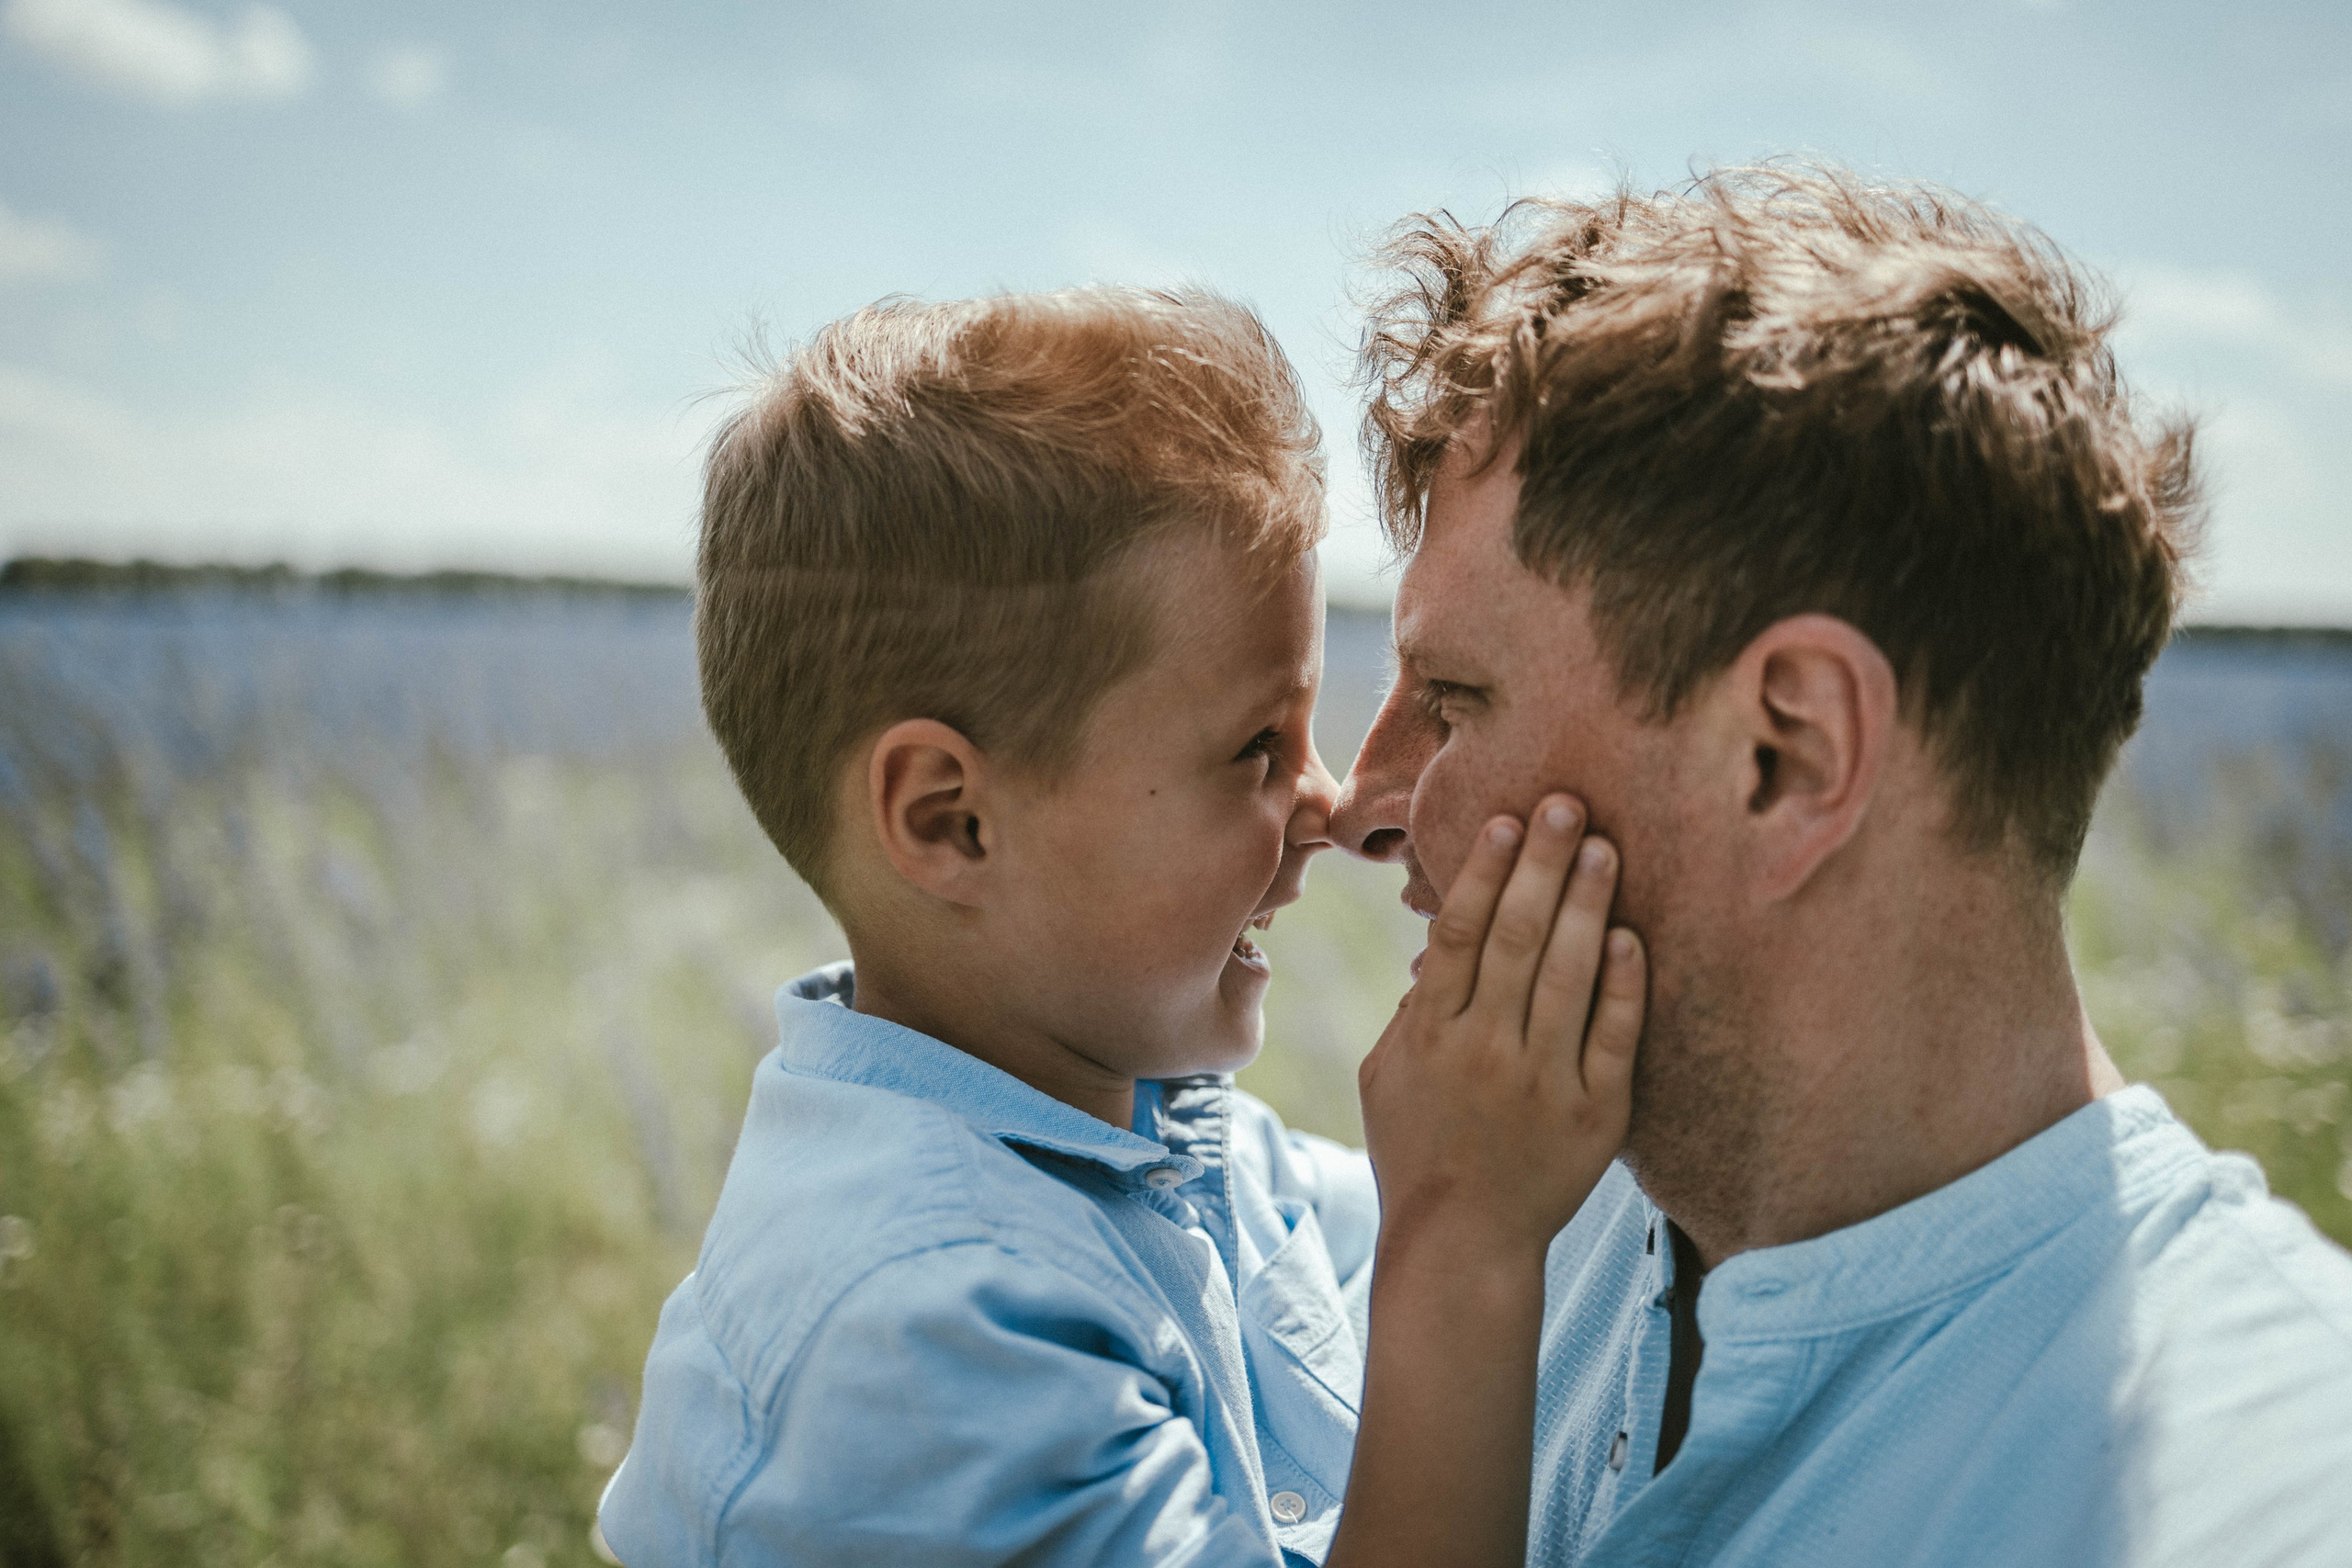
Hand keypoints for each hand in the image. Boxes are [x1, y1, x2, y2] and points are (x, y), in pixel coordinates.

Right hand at [1358, 793, 1645, 1262]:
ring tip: (1606, 850)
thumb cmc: (1416, 1151)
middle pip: (1519, 937)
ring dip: (1589, 905)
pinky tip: (1630, 937)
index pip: (1461, 933)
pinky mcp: (1594, 1115)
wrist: (1461, 1244)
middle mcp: (1486, 1050)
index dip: (1486, 873)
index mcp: (1432, 1034)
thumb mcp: (1385, 1077)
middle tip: (1570, 806)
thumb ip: (1411, 1011)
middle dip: (1545, 865)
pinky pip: (1613, 1037)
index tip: (1509, 822)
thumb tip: (1439, 944)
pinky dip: (1624, 985)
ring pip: (1569, 975)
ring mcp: (1544, 1082)